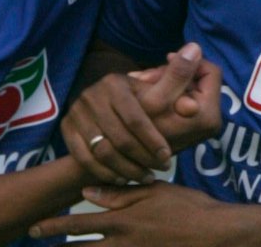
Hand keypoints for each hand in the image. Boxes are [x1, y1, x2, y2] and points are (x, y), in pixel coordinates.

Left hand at [30, 182, 228, 245]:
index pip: (79, 224)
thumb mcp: (153, 192)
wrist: (217, 234)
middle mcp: (122, 244)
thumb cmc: (188, 207)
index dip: (53, 227)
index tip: (33, 229)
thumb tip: (87, 191)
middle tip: (35, 246)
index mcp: (122, 221)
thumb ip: (119, 194)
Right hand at [61, 43, 222, 184]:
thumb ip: (177, 94)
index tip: (167, 158)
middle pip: (120, 138)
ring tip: (144, 177)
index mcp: (115, 82)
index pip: (137, 119)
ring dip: (126, 170)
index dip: (154, 142)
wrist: (100, 102)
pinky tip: (122, 179)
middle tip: (158, 171)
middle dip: (143, 159)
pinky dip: (105, 173)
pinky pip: (85, 159)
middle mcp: (91, 95)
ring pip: (102, 152)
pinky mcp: (66, 128)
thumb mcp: (154, 91)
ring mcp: (76, 112)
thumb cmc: (136, 99)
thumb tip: (194, 107)